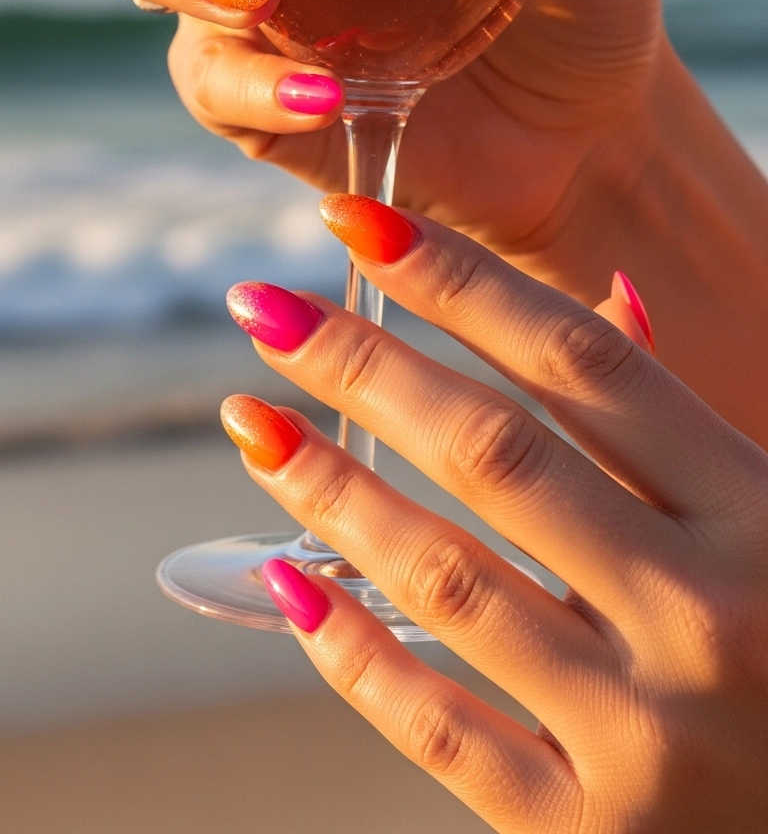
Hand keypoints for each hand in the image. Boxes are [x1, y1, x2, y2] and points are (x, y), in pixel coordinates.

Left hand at [218, 197, 767, 832]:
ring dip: (330, 491)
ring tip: (256, 427)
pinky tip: (289, 581)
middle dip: (363, 364)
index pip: (580, 361)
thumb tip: (611, 297)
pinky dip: (353, 649)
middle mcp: (703, 614)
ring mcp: (644, 733)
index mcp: (757, 513)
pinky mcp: (590, 832)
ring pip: (445, 579)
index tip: (358, 224)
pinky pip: (440, 730)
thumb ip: (689, 423)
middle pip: (495, 452)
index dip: (459, 280)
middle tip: (263, 311)